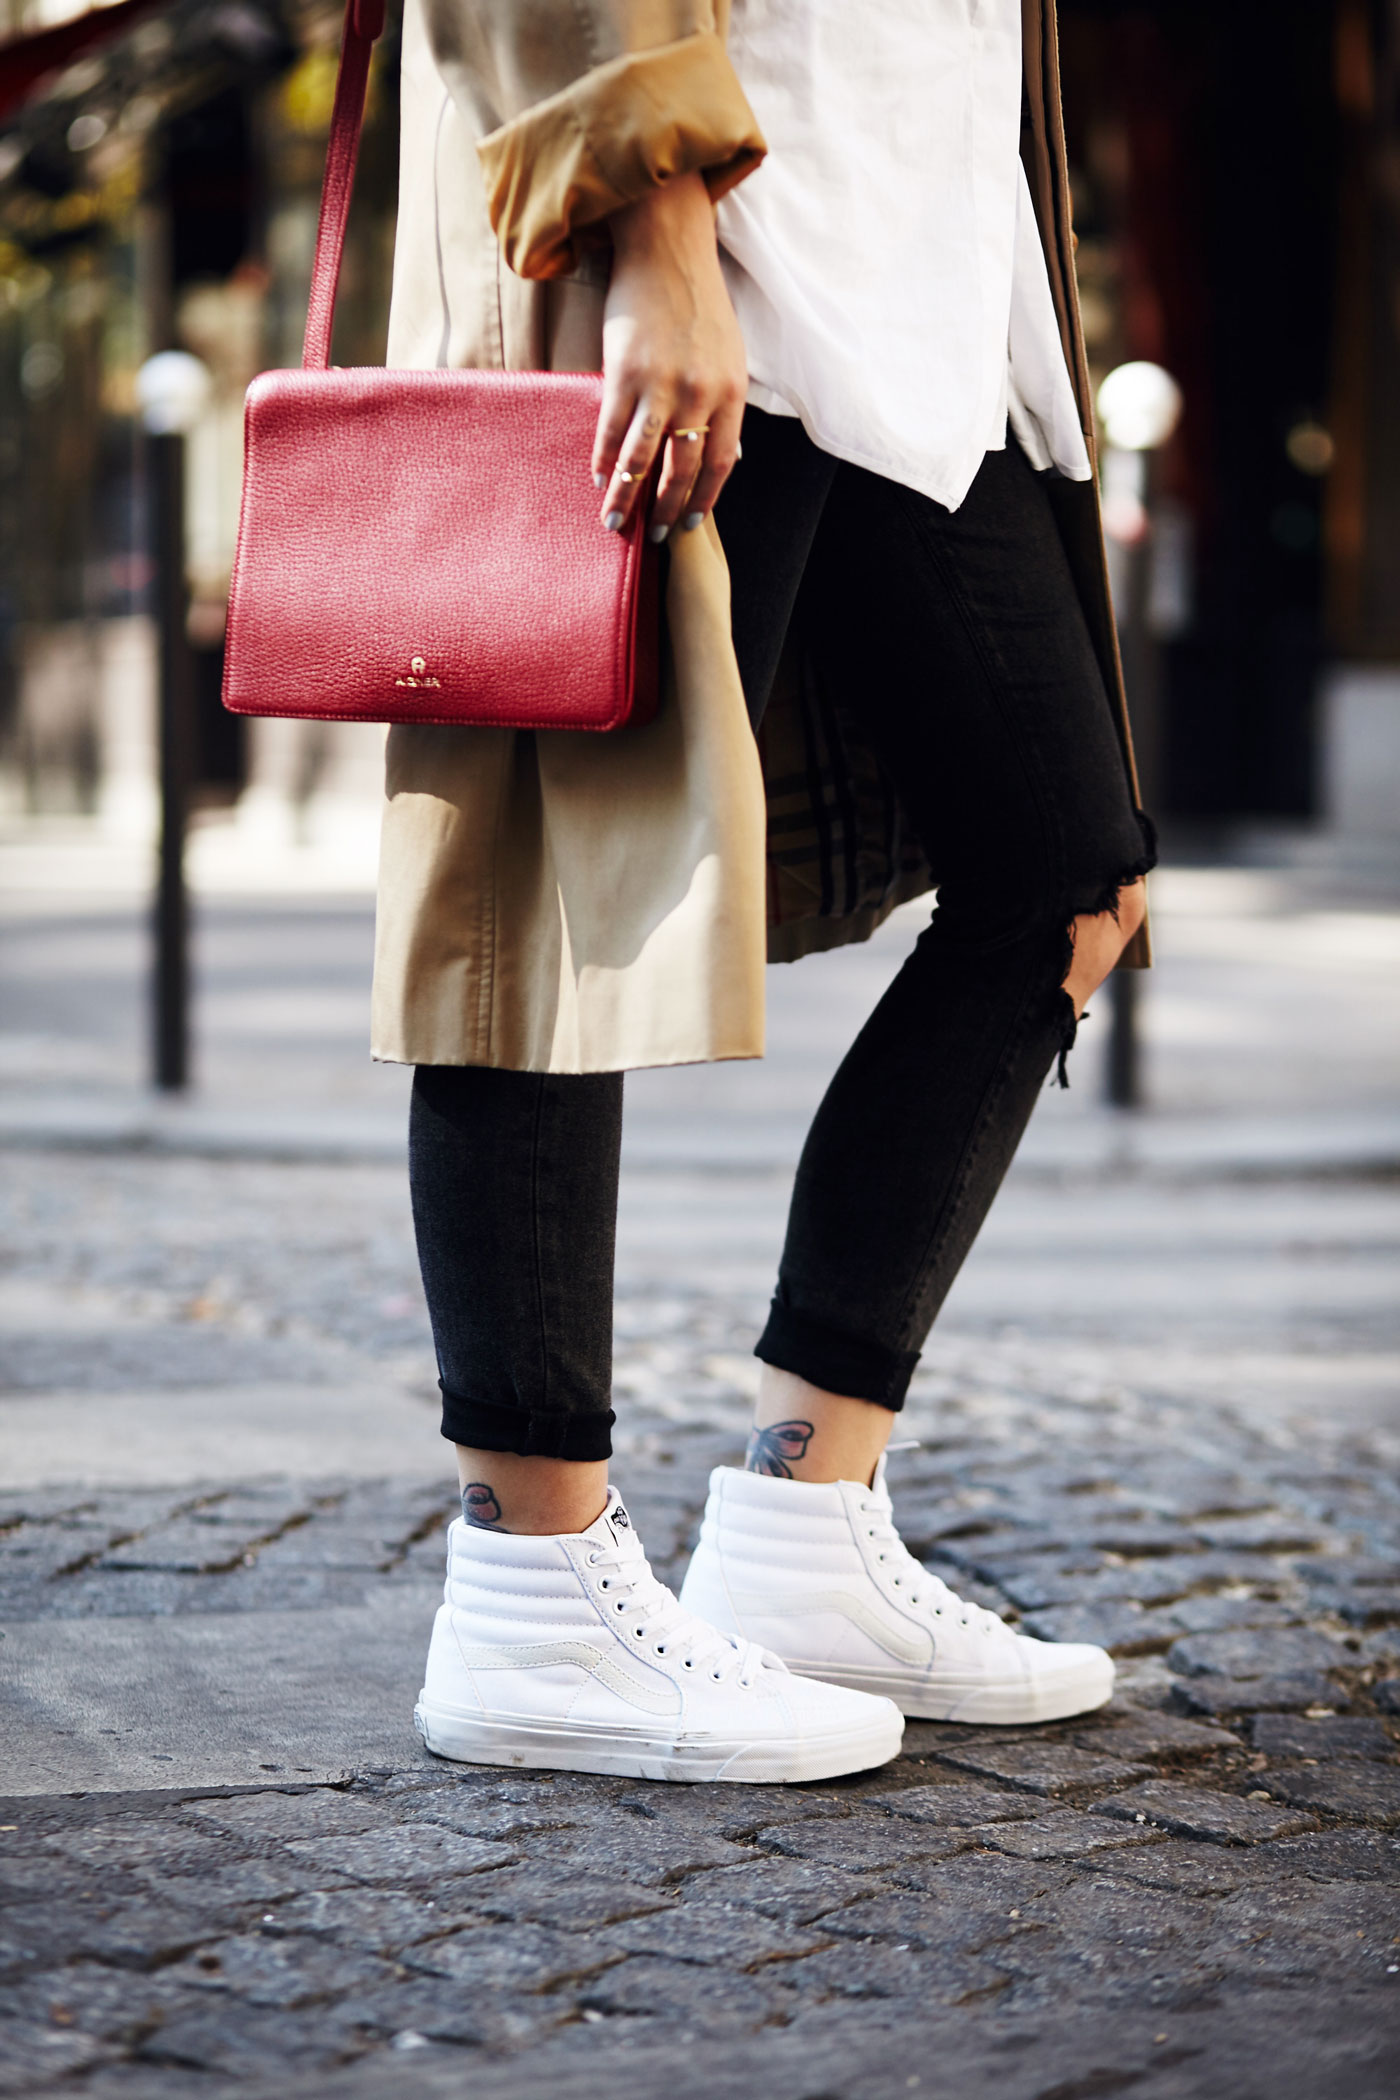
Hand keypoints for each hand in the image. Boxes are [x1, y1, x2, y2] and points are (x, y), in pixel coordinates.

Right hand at [593, 171, 747, 539]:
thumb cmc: (696, 300)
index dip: (705, 498)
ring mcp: (660, 384)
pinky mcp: (624, 372)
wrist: (666, 246)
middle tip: (654, 537)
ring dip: (627, 496)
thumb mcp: (728, 352)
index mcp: (731, 391)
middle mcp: (699, 393)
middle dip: (667, 509)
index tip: (691, 522)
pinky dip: (603, 458)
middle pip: (682, 469)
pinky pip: (611, 428)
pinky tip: (597, 478)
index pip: (721, 462)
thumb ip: (723, 402)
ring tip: (616, 521)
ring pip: (642, 458)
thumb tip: (724, 451)